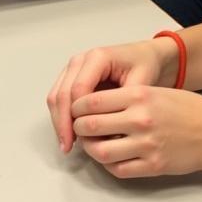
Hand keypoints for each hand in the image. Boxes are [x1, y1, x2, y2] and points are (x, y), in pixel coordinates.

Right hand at [47, 39, 175, 152]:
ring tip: (66, 144)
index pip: (79, 89)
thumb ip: (127, 102)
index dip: (77, 115)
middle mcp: (81, 60)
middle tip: (67, 146)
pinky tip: (68, 134)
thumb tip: (113, 130)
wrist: (144, 55)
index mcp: (98, 57)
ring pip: (56, 95)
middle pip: (63, 93)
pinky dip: (60, 116)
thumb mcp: (142, 82)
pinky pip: (59, 96)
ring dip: (58, 121)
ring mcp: (74, 67)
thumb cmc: (144, 66)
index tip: (82, 138)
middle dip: (62, 121)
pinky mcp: (71, 76)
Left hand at [69, 84, 201, 178]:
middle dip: (78, 127)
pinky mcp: (152, 166)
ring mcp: (146, 145)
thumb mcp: (154, 90)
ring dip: (89, 148)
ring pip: (101, 152)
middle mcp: (140, 120)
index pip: (92, 101)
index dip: (76, 106)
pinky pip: (118, 169)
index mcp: (139, 96)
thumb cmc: (184, 108)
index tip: (73, 109)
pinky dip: (107, 164)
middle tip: (76, 127)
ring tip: (90, 143)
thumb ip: (124, 97)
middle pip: (92, 126)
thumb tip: (91, 105)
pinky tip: (108, 156)